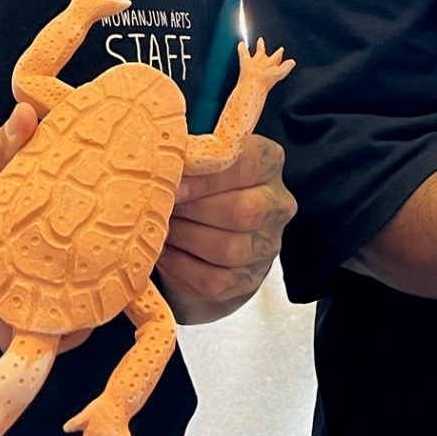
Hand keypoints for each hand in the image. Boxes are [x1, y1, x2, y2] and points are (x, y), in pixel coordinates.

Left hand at [158, 136, 296, 322]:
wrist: (199, 233)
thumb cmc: (195, 186)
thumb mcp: (196, 162)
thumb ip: (186, 155)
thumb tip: (159, 161)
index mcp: (269, 161)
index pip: (247, 164)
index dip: (206, 176)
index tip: (172, 181)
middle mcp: (277, 203)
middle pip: (243, 211)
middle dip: (194, 211)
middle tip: (161, 208)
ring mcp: (268, 245)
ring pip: (229, 250)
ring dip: (186, 239)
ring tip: (160, 229)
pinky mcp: (249, 279)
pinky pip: (215, 280)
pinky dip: (182, 269)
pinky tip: (164, 254)